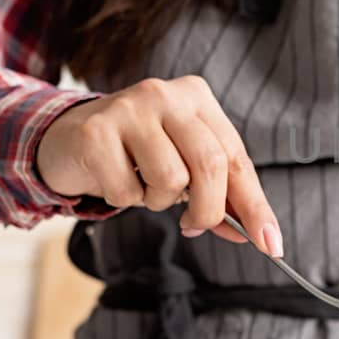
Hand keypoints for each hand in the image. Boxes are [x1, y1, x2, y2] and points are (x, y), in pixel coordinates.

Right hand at [35, 75, 282, 254]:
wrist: (66, 139)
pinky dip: (124, 200)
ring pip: (170, 180)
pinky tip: (113, 179)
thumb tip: (256, 235)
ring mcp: (129, 108)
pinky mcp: (95, 131)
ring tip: (142, 185)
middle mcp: (166, 94)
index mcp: (197, 98)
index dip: (255, 205)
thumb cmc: (136, 154)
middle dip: (207, 211)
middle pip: (210, 165)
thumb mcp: (183, 166)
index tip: (271, 244)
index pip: (237, 157)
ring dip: (157, 201)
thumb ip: (220, 195)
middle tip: (192, 227)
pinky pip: (127, 191)